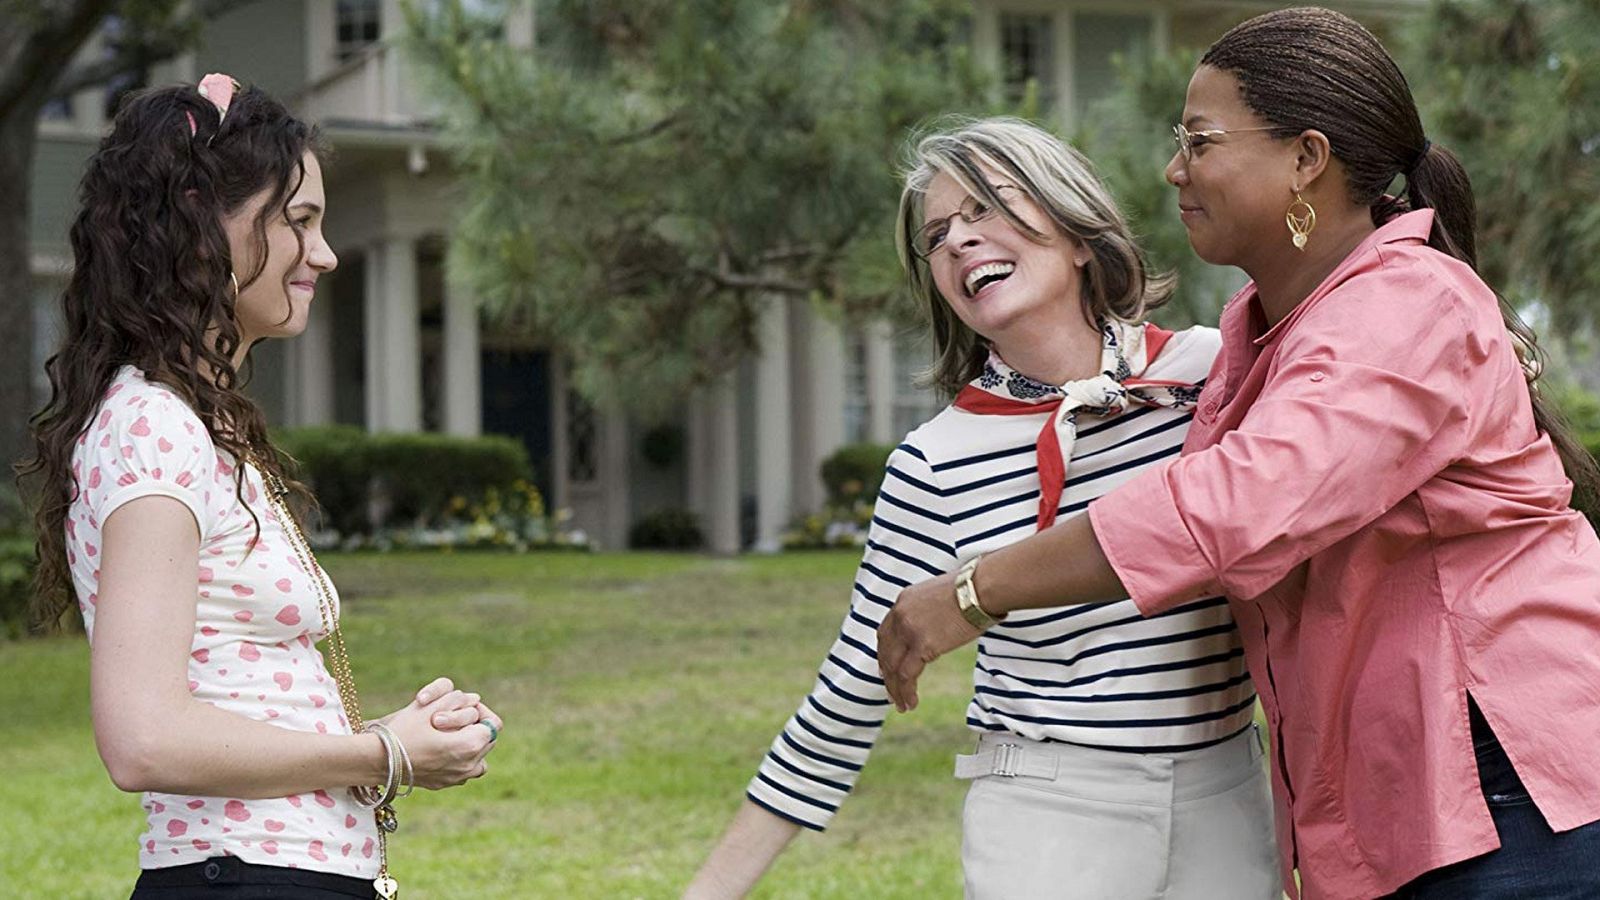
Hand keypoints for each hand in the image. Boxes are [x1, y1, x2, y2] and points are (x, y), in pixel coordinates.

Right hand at [381, 692, 495, 788]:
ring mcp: (458, 778)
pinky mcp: (446, 784)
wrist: (378, 760)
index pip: (492, 724)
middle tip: (452, 719)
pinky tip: (443, 749)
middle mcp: (469, 765)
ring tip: (451, 735)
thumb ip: (457, 700)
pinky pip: (465, 770)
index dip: (479, 712)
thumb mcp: (430, 707)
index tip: (461, 708)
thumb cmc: (403, 731)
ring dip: (471, 744)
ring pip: (479, 757)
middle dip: (475, 727)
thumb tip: (474, 700)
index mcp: (470, 745)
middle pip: (487, 741)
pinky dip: (461, 760)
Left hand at [877, 571, 980, 712]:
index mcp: (904, 600)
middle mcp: (900, 615)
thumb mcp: (941, 594)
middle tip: (890, 690)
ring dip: (895, 689)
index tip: (886, 665)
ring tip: (901, 705)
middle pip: (885, 650)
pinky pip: (906, 675)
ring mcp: (909, 630)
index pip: (886, 630)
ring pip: (892, 667)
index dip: (885, 651)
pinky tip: (911, 703)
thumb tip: (940, 621)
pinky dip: (906, 692)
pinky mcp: (922, 646)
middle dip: (886, 672)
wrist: (980, 588)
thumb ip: (932, 609)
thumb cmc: (973, 588)